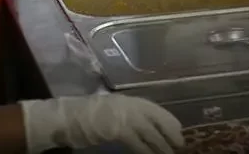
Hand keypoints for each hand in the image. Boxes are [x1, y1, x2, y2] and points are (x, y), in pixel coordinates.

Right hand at [21, 95, 183, 153]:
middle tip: (180, 145)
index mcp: (130, 100)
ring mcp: (125, 116)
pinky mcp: (119, 129)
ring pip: (150, 133)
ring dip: (161, 145)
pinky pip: (137, 143)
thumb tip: (143, 126)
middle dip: (169, 134)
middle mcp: (131, 105)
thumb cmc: (88, 115)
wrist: (69, 117)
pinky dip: (145, 151)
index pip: (156, 110)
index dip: (169, 120)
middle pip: (157, 121)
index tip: (179, 130)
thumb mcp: (112, 110)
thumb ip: (127, 114)